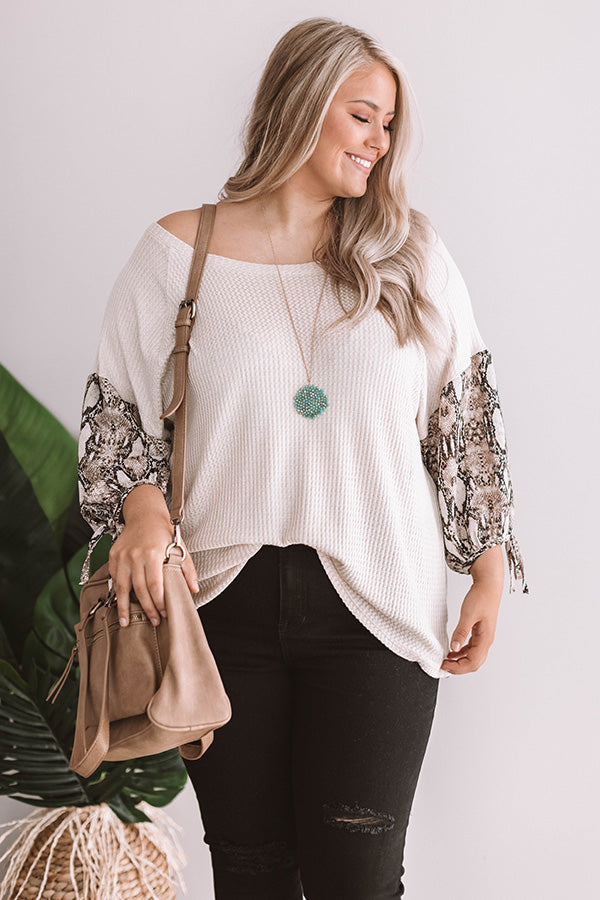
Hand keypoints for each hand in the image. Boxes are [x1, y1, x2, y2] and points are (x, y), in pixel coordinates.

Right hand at [108, 513, 199, 627]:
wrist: (144, 514)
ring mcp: (122, 556)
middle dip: (147, 608)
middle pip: (139, 590)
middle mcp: (135, 555)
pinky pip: (114, 578)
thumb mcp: (179, 546)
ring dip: (124, 607)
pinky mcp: (113, 556)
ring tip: (126, 622)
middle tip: (154, 621)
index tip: (164, 614)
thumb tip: (194, 589)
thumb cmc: (163, 531)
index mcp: (152, 553)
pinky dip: (117, 592)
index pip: (155, 585)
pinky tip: (121, 603)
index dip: (159, 602)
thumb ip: (187, 569)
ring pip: (121, 587)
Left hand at [440, 579, 501, 674]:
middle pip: (474, 663)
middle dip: (458, 668)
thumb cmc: (481, 597)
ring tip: (446, 660)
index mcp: (485, 639)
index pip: (472, 662)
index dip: (458, 667)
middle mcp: (486, 641)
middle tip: (443, 665)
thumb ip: (461, 632)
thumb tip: (454, 648)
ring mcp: (483, 637)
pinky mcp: (479, 633)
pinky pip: (471, 649)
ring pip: (472, 657)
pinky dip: (461, 653)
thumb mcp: (468, 614)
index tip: (444, 665)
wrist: (488, 586)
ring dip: (459, 661)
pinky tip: (452, 651)